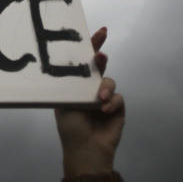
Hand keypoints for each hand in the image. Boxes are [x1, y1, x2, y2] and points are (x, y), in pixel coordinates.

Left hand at [54, 27, 125, 181]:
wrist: (85, 150)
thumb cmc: (70, 128)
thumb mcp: (65, 102)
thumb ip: (71, 84)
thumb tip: (70, 65)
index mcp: (76, 84)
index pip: (83, 61)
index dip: (91, 45)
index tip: (98, 31)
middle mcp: (91, 87)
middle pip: (100, 64)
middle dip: (101, 54)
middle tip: (101, 52)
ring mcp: (105, 97)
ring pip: (109, 81)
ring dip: (105, 88)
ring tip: (99, 99)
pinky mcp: (117, 107)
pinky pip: (118, 97)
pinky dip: (111, 102)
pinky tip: (103, 111)